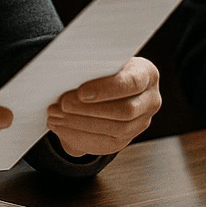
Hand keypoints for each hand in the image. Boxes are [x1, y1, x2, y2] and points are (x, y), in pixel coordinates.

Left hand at [47, 56, 161, 156]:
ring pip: (115, 130)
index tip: (81, 92)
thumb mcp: (102, 62)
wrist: (106, 90)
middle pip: (125, 111)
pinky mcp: (126, 140)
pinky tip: (60, 128)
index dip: (107, 89)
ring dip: (80, 124)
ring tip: (55, 116)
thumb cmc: (102, 69)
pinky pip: (104, 144)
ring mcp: (141, 123)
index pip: (133, 83)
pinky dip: (78, 136)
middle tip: (61, 104)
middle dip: (90, 109)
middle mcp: (150, 100)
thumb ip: (93, 66)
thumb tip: (67, 73)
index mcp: (147, 74)